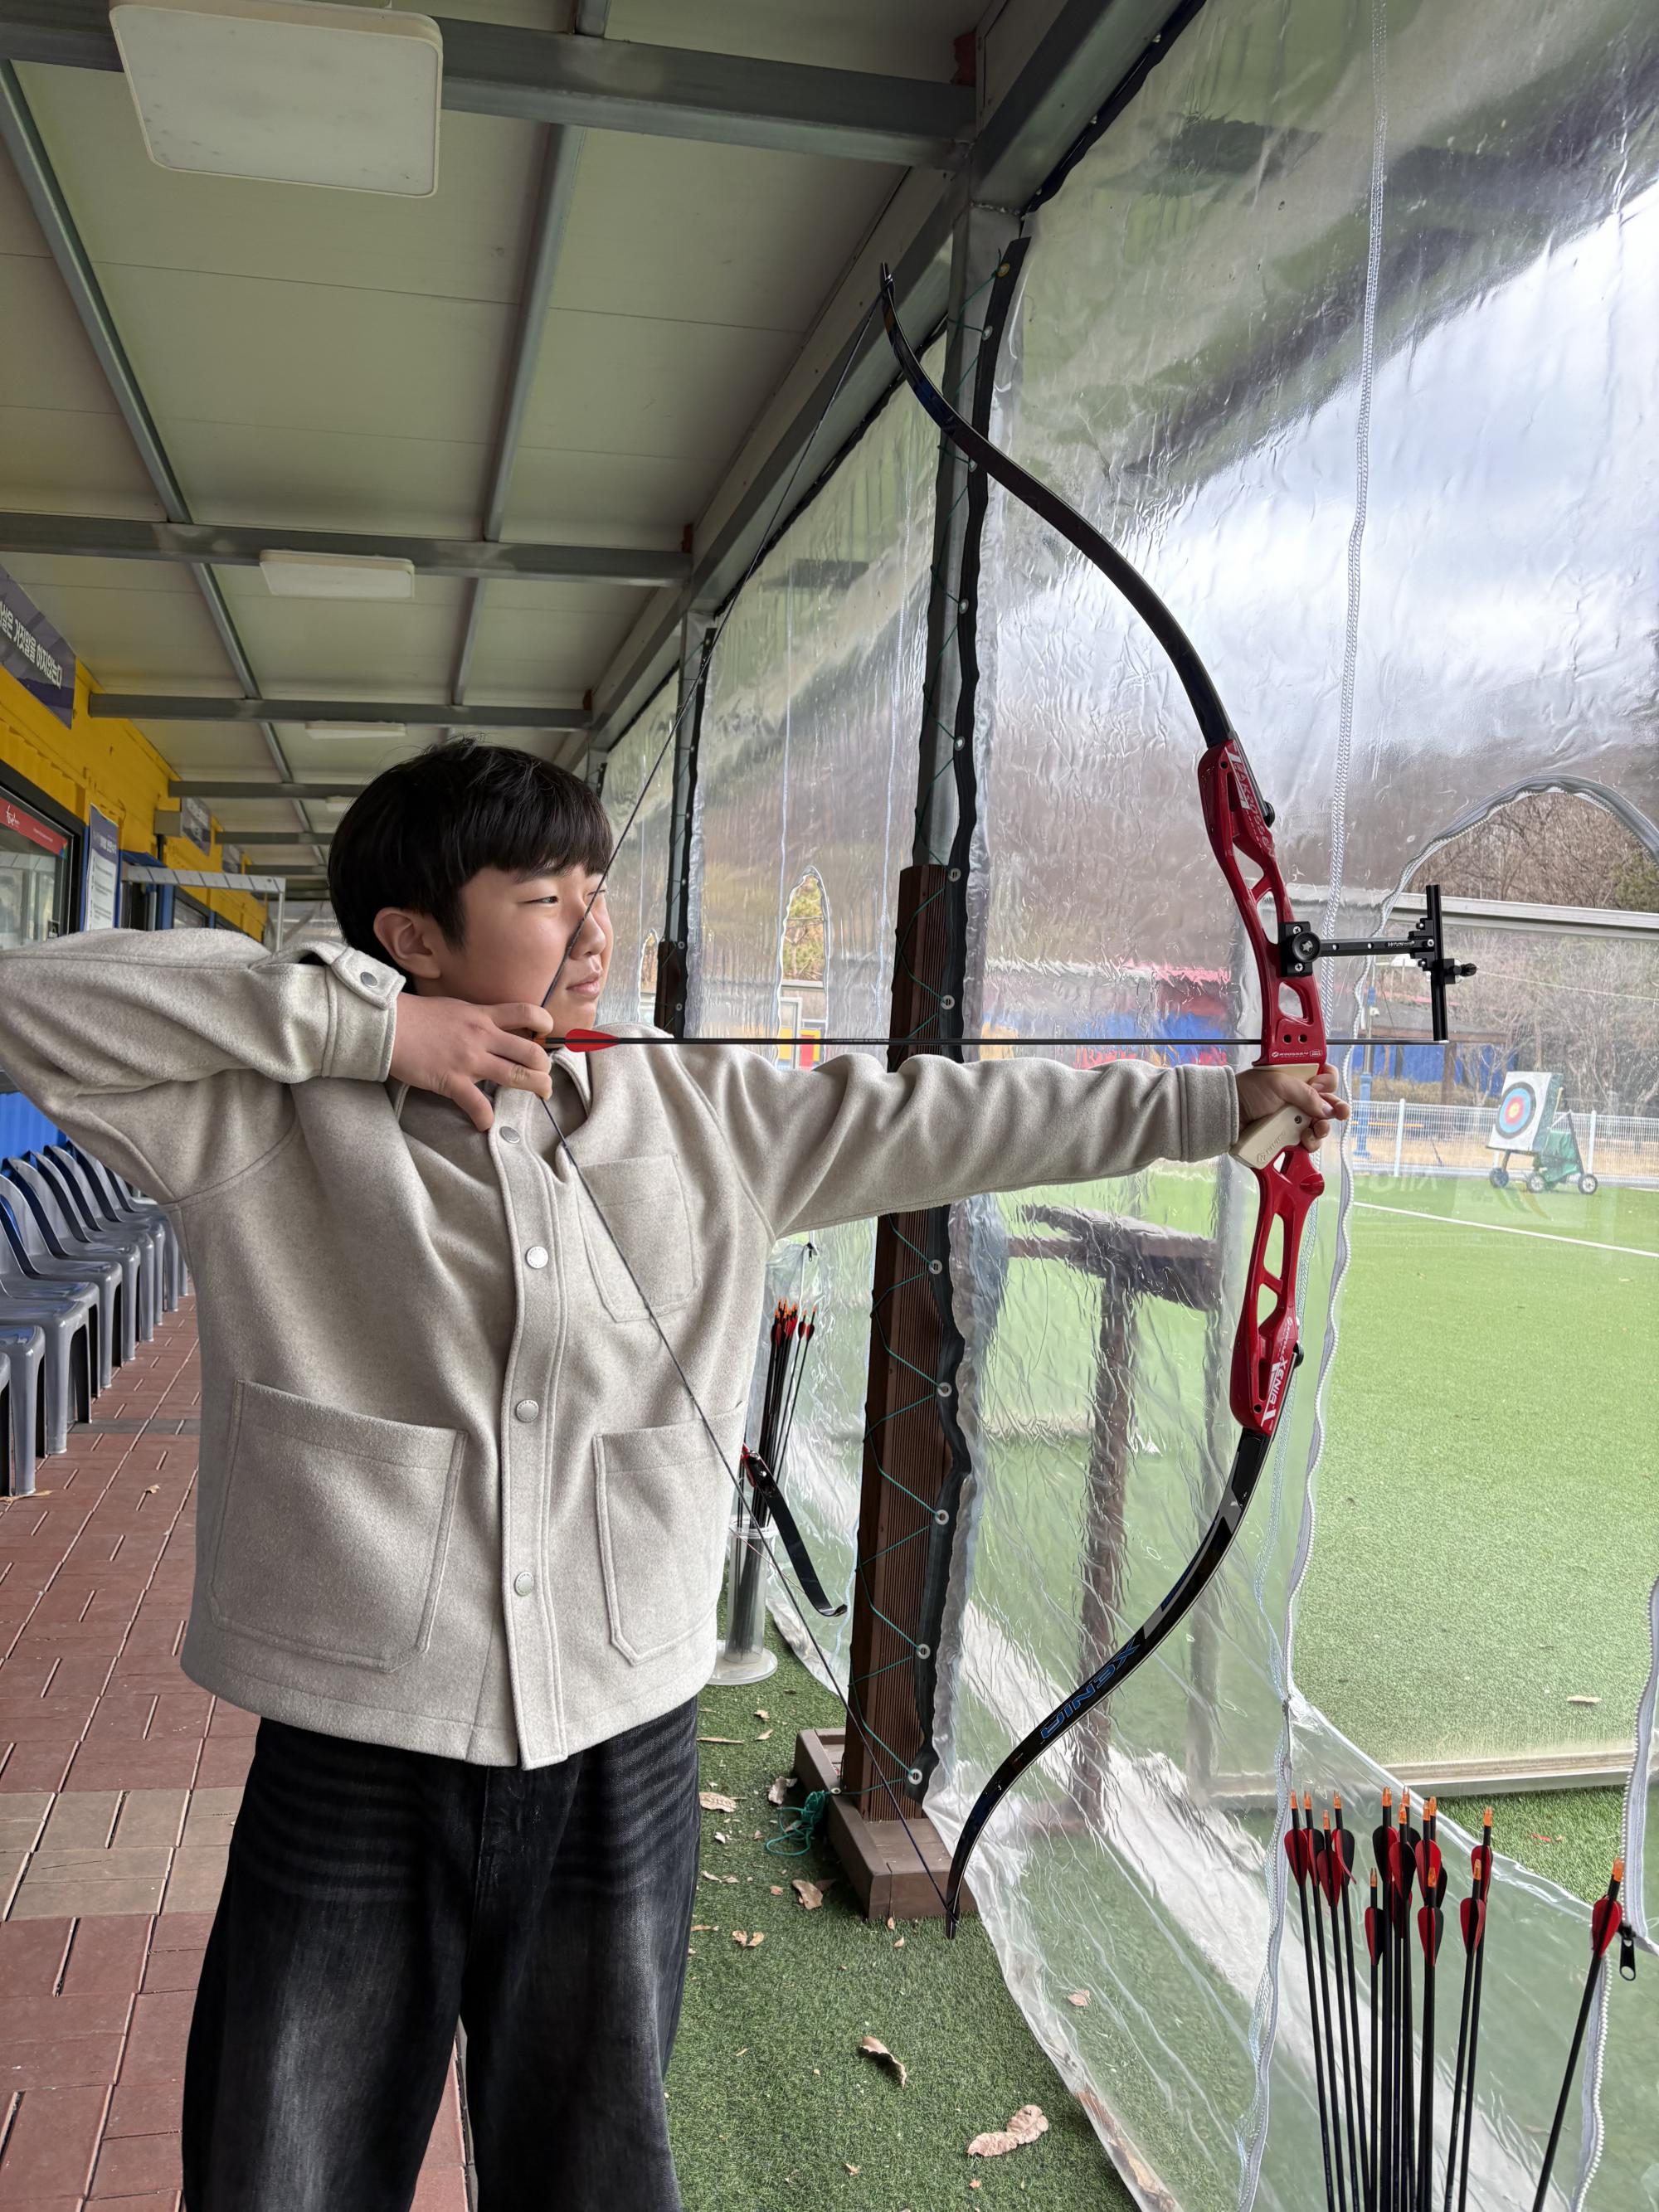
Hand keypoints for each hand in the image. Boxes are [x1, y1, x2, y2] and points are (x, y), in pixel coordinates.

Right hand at [390, 997, 553, 1132]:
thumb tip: (491, 1026)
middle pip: (530, 1052)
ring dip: (535, 1088)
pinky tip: (486, 1123)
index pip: (526, 1013)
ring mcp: (470, 1060)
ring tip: (541, 1094)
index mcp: (483, 1017)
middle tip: (545, 1077)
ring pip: (516, 1077)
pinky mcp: (452, 1081)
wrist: (388, 1025)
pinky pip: (477, 1105)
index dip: (544, 1022)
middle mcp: (483, 1037)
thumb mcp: (455, 1007)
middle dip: (545, 1068)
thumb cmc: (417, 1015)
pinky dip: (486, 1118)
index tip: (547, 1033)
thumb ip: (476, 1018)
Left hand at [1235, 1063, 1347, 1151]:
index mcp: (1297, 1079)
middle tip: (1341, 1114)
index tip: (1322, 1087)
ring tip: (1315, 1130)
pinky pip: (1307, 1143)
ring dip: (1322, 1129)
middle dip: (1336, 1110)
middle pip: (1327, 1105)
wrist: (1228, 1114)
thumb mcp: (1278, 1083)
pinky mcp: (1287, 1138)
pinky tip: (1305, 1141)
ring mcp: (1293, 1119)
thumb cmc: (1247, 1092)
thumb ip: (1305, 1093)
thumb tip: (1327, 1108)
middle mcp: (1298, 1099)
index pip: (1323, 1078)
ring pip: (1320, 1126)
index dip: (1327, 1082)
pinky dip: (1310, 1144)